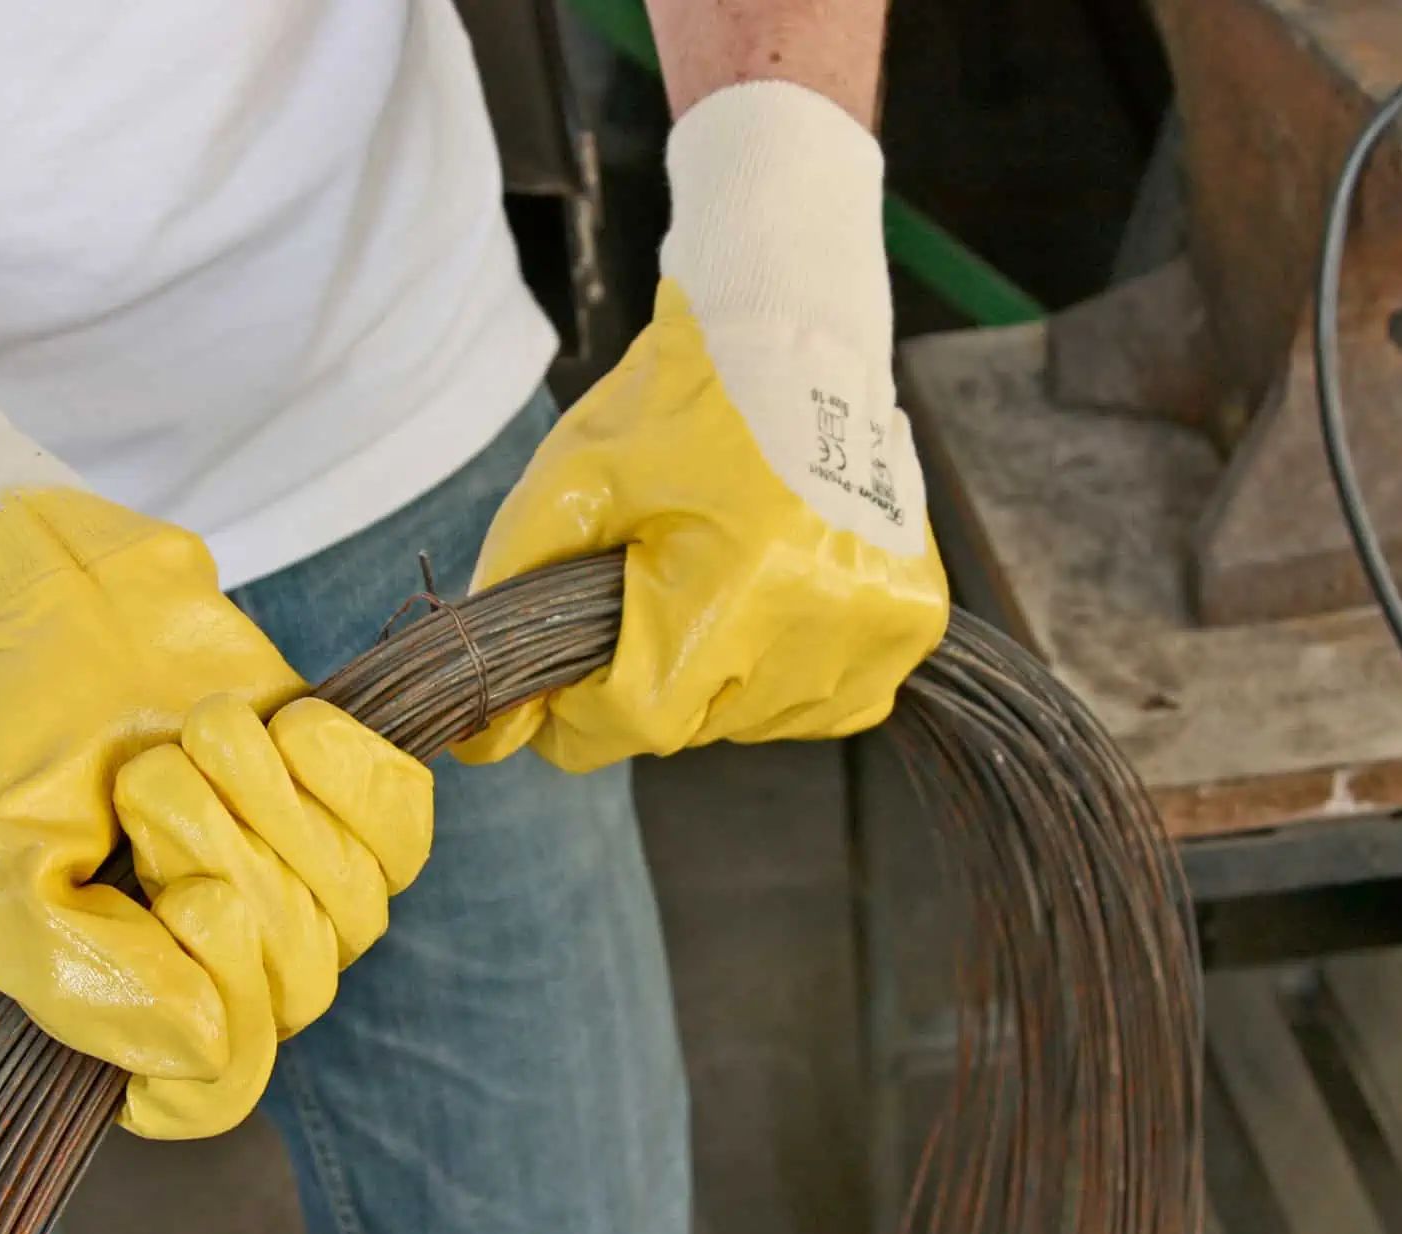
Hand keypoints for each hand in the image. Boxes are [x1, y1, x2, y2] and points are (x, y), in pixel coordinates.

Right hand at [0, 378, 431, 1137]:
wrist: (68, 616)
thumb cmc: (22, 755)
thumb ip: (82, 983)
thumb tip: (207, 1047)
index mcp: (134, 1023)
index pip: (220, 1090)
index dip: (216, 995)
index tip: (172, 894)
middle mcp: (234, 979)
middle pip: (298, 985)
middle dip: (219, 851)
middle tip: (149, 782)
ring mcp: (305, 899)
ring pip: (356, 905)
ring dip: (269, 795)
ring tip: (197, 743)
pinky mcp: (359, 818)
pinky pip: (404, 831)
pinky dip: (339, 762)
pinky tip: (282, 726)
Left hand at [455, 83, 947, 773]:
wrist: (794, 339)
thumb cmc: (676, 403)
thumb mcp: (570, 483)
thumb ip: (516, 600)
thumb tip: (489, 727)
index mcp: (739, 585)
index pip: (636, 719)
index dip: (578, 713)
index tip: (555, 682)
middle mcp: (821, 623)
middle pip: (691, 725)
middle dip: (643, 683)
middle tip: (638, 597)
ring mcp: (878, 630)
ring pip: (753, 721)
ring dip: (711, 681)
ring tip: (711, 581)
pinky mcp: (912, 625)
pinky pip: (822, 703)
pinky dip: (775, 676)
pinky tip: (762, 603)